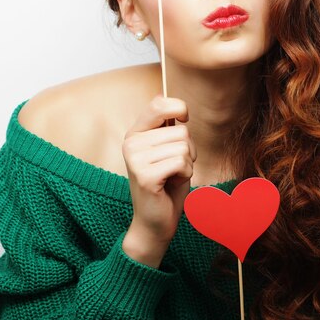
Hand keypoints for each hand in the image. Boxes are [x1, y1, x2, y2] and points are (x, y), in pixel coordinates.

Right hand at [121, 94, 196, 266]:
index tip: (184, 120)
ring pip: (183, 147)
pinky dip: (186, 174)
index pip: (159, 103)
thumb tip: (167, 99)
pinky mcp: (145, 175)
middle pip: (181, 131)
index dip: (179, 108)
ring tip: (171, 175)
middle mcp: (131, 143)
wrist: (155, 221)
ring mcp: (135, 159)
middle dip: (188, 150)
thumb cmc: (167, 183)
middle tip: (174, 167)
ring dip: (187, 164)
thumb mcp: (168, 149)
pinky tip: (171, 183)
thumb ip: (167, 127)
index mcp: (135, 133)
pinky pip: (181, 162)